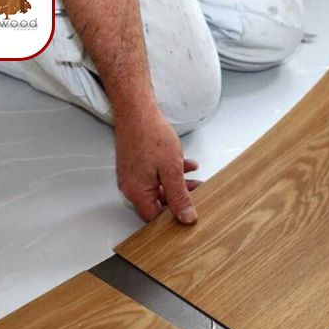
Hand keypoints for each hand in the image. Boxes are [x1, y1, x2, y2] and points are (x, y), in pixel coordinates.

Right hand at [115, 106, 201, 223]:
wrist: (137, 110)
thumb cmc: (151, 135)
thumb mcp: (172, 170)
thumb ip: (179, 196)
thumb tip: (186, 217)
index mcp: (137, 192)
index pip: (155, 218)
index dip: (173, 218)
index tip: (190, 213)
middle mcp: (130, 187)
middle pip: (157, 203)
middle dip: (179, 198)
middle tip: (198, 193)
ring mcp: (132, 176)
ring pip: (159, 188)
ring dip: (178, 185)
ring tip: (197, 179)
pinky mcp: (136, 166)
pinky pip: (155, 176)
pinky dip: (171, 173)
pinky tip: (186, 165)